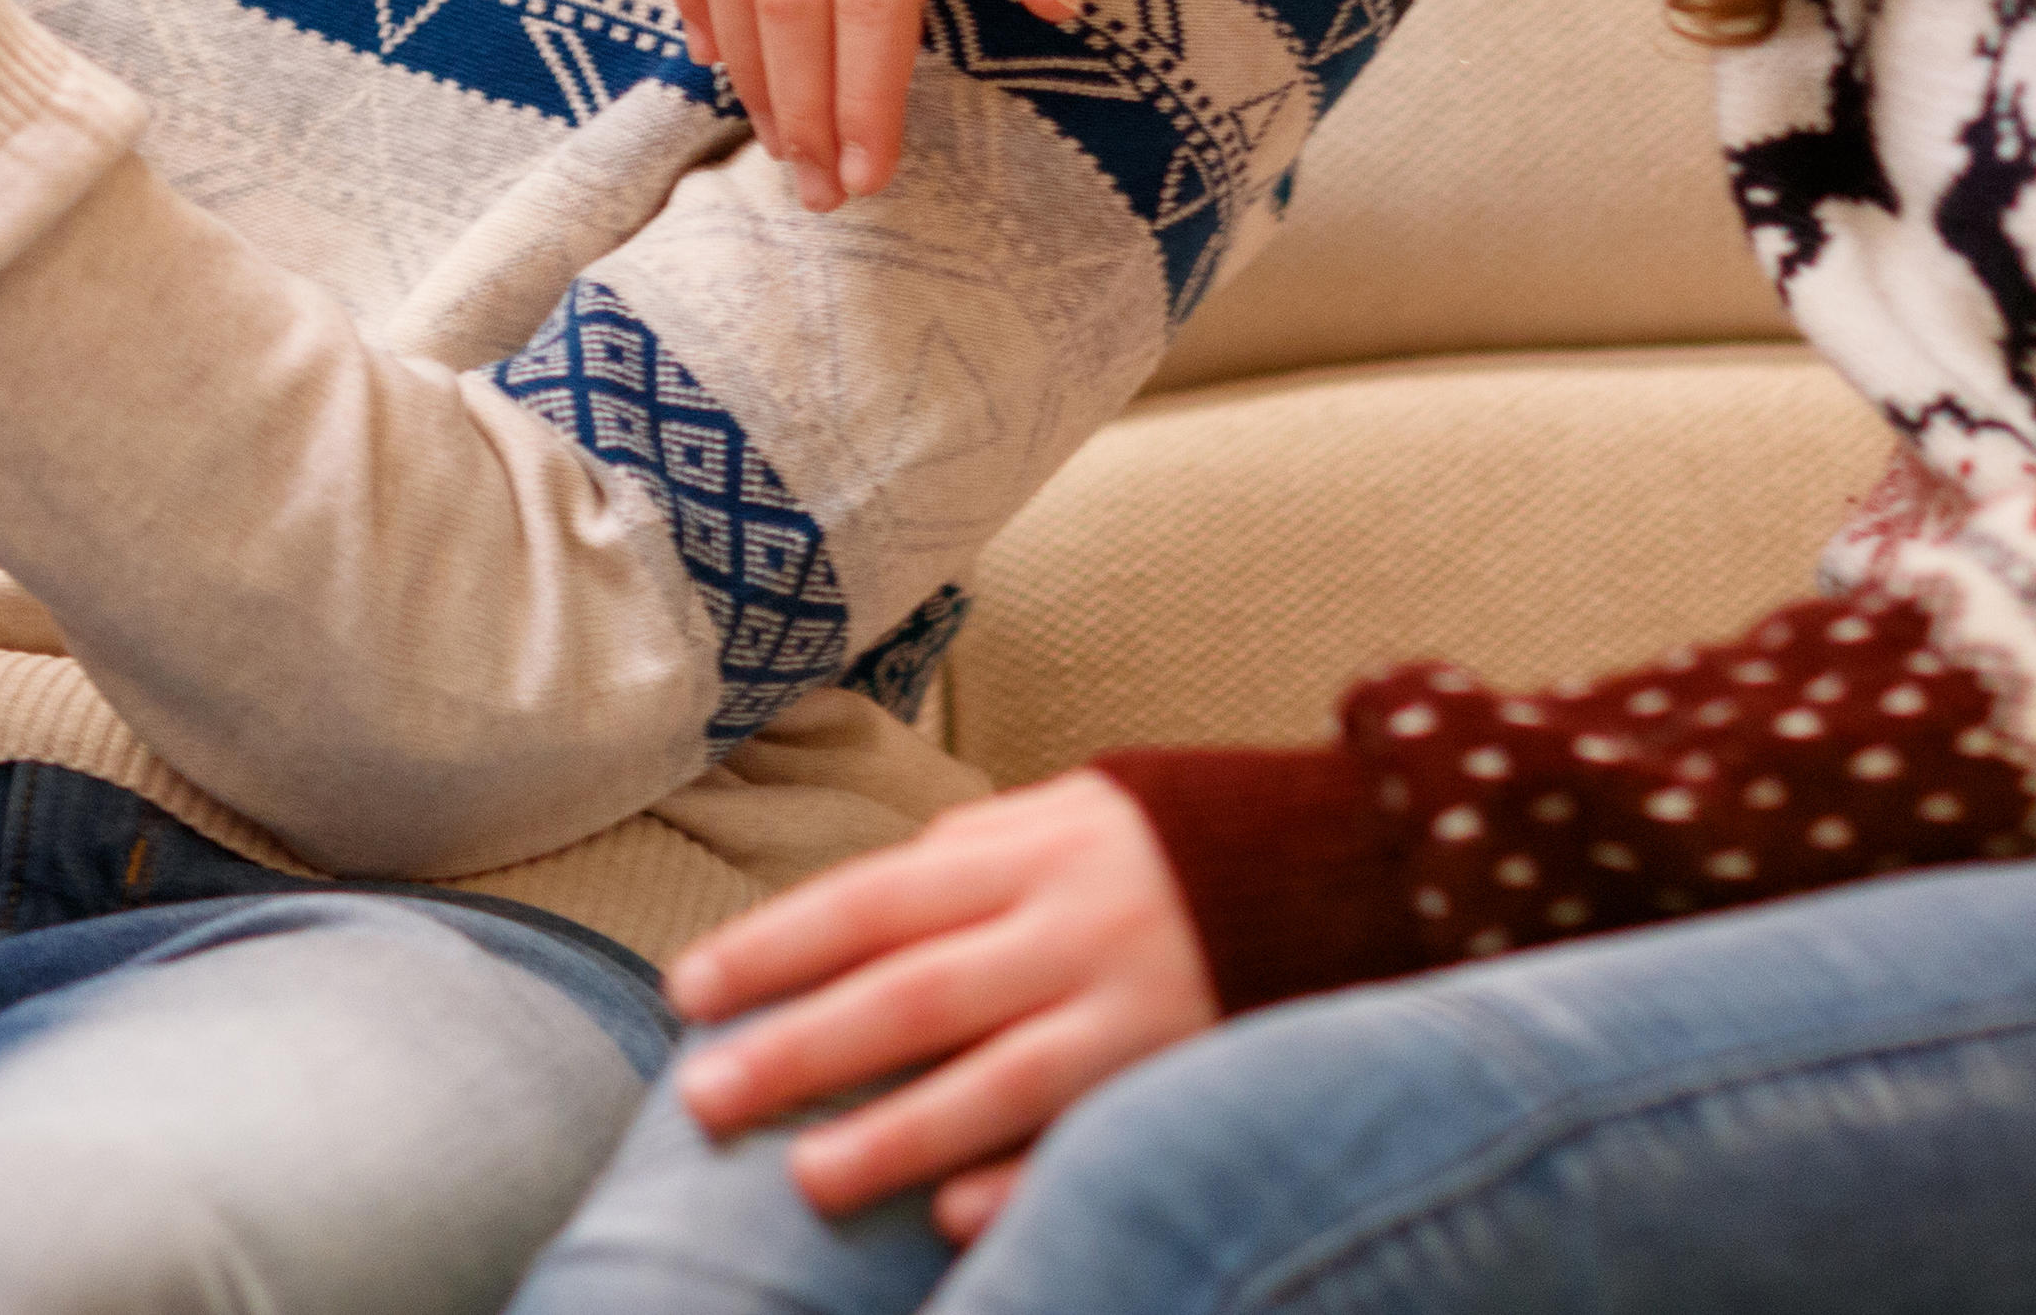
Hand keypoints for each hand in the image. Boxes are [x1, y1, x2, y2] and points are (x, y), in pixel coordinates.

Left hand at [662, 771, 1215, 1235]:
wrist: (1347, 864)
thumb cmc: (1164, 847)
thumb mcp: (1066, 814)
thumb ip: (964, 854)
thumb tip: (849, 911)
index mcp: (1027, 852)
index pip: (872, 900)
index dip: (775, 947)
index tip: (689, 995)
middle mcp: (1073, 927)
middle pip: (914, 993)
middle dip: (801, 1049)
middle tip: (703, 1100)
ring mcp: (1136, 1009)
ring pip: (998, 1080)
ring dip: (897, 1134)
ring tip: (805, 1180)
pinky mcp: (1190, 1077)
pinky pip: (1096, 1139)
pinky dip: (1026, 1179)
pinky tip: (957, 1221)